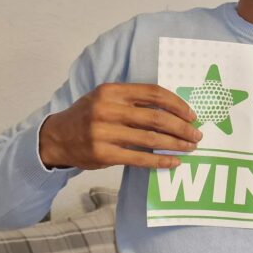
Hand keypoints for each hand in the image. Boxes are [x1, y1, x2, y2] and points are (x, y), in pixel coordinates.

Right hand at [38, 83, 200, 169]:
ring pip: (150, 138)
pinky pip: (139, 158)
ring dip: (176, 144)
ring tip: (190, 147)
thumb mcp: (105, 99)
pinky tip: (173, 161)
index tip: (192, 115)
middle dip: (182, 127)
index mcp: (112, 91)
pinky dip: (160, 160)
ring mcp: (104, 132)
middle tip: (196, 135)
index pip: (153, 93)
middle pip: (156, 117)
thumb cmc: (88, 117)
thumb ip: (133, 100)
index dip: (177, 104)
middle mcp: (107, 109)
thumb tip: (173, 110)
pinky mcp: (103, 154)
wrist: (56, 138)